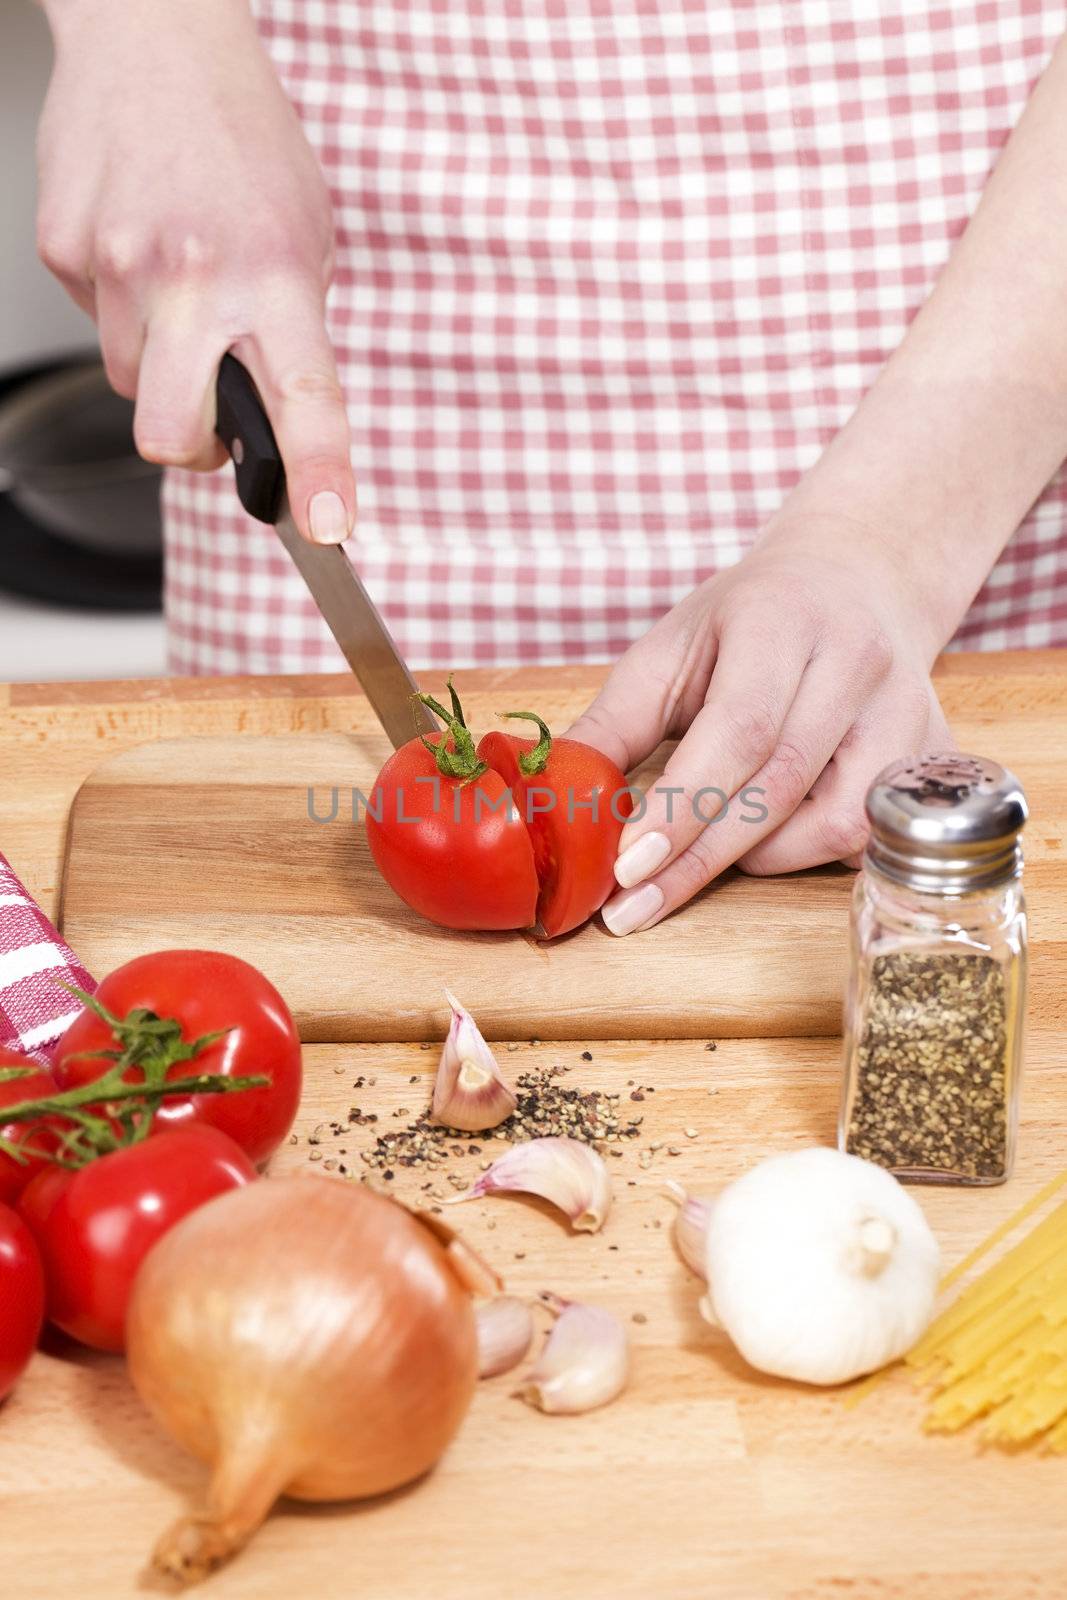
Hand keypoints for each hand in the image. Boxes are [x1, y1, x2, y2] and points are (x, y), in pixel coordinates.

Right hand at [36, 0, 353, 543]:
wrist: (156, 37)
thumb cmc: (243, 139)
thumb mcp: (307, 234)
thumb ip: (294, 330)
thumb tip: (282, 420)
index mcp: (274, 272)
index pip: (304, 395)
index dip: (317, 472)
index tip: (328, 526)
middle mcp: (192, 275)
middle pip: (169, 434)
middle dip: (191, 451)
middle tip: (214, 426)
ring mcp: (117, 264)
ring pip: (131, 384)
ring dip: (160, 366)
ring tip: (182, 292)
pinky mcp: (63, 250)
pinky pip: (97, 327)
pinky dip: (124, 312)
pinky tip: (142, 252)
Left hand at [566, 527, 952, 934]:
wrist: (856, 580)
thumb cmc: (748, 623)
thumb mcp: (670, 651)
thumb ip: (614, 725)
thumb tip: (554, 805)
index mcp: (783, 621)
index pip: (737, 732)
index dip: (683, 808)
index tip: (626, 869)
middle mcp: (858, 662)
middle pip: (782, 786)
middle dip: (699, 859)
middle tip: (633, 907)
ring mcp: (909, 709)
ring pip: (837, 824)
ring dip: (758, 858)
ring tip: (711, 846)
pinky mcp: (938, 753)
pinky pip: (872, 836)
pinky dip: (811, 853)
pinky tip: (773, 838)